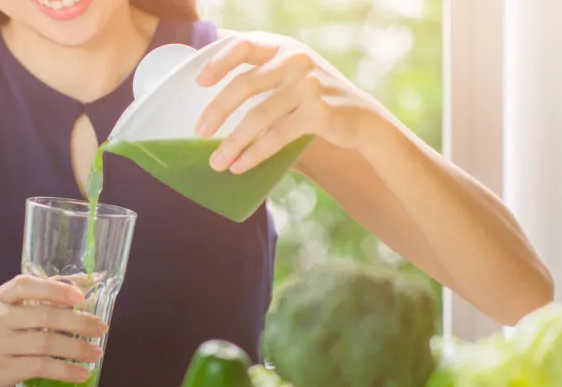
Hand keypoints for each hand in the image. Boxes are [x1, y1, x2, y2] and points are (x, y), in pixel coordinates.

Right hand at [0, 275, 107, 386]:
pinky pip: (40, 368)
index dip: (54, 289)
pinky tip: (80, 373)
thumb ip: (45, 294)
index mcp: (1, 298)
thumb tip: (84, 281)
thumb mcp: (13, 310)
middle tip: (101, 328)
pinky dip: (64, 371)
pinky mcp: (2, 371)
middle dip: (78, 322)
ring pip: (45, 344)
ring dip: (76, 349)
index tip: (80, 295)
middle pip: (44, 317)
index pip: (25, 285)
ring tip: (95, 353)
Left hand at [195, 32, 380, 173]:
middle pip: (245, 84)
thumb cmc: (314, 100)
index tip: (199, 83)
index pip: (243, 45)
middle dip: (217, 111)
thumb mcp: (291, 76)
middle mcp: (296, 60)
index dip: (218, 62)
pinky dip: (255, 153)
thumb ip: (260, 77)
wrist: (363, 119)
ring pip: (259, 116)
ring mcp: (309, 84)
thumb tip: (209, 105)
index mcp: (283, 48)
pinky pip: (277, 135)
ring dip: (233, 142)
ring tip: (217, 163)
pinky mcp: (319, 112)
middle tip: (199, 132)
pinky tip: (240, 166)